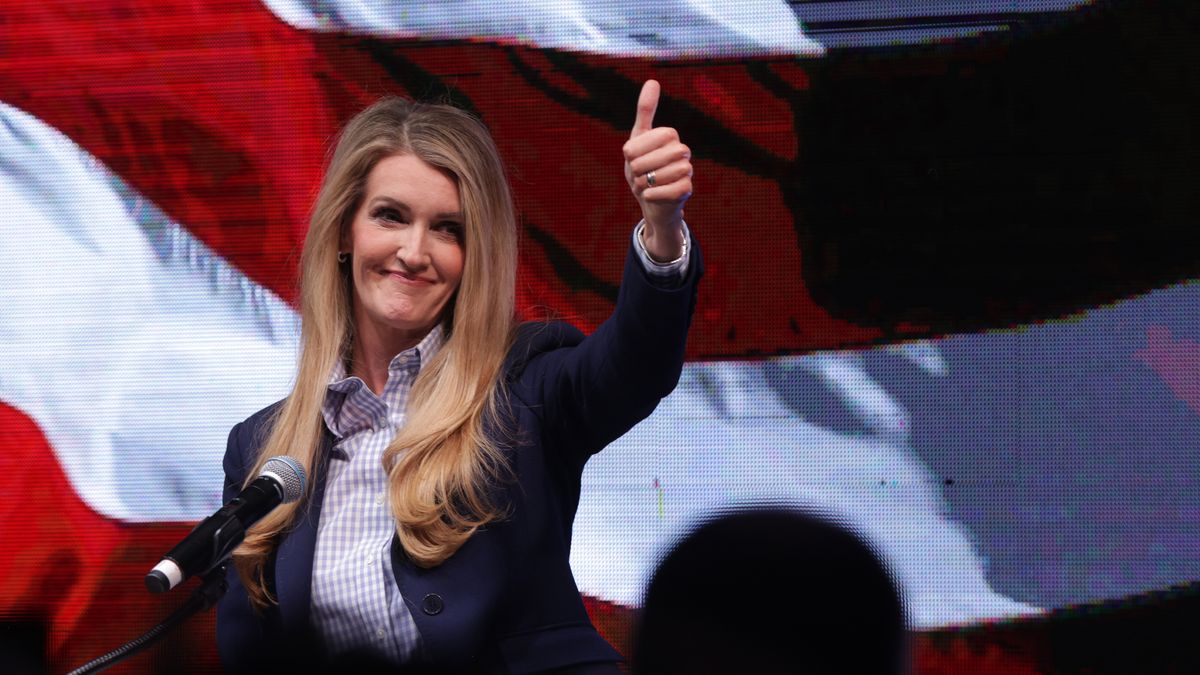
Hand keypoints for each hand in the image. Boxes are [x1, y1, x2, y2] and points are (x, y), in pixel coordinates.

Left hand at [623, 80, 690, 261]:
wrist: (648, 201)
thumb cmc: (642, 167)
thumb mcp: (638, 138)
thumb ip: (645, 110)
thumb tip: (653, 81)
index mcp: (670, 135)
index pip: (653, 136)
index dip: (636, 149)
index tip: (630, 157)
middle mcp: (682, 151)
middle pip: (661, 155)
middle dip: (641, 167)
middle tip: (636, 174)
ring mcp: (687, 171)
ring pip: (668, 173)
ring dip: (646, 182)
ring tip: (642, 185)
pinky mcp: (687, 190)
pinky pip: (673, 190)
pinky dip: (655, 194)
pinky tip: (647, 194)